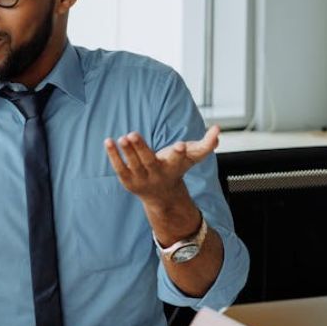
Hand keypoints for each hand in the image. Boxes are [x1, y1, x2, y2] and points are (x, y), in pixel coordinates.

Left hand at [104, 126, 219, 205]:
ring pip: (133, 165)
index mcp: (174, 168)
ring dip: (126, 151)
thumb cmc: (176, 169)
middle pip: (149, 162)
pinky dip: (113, 155)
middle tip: (132, 133)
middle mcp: (158, 175)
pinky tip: (108, 141)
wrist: (162, 196)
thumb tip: (218, 129)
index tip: (180, 145)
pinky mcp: (129, 181)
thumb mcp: (193, 157)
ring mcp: (142, 179)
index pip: (178, 160)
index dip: (179, 153)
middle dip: (141, 148)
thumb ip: (206, 144)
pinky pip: (120, 168)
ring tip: (121, 137)